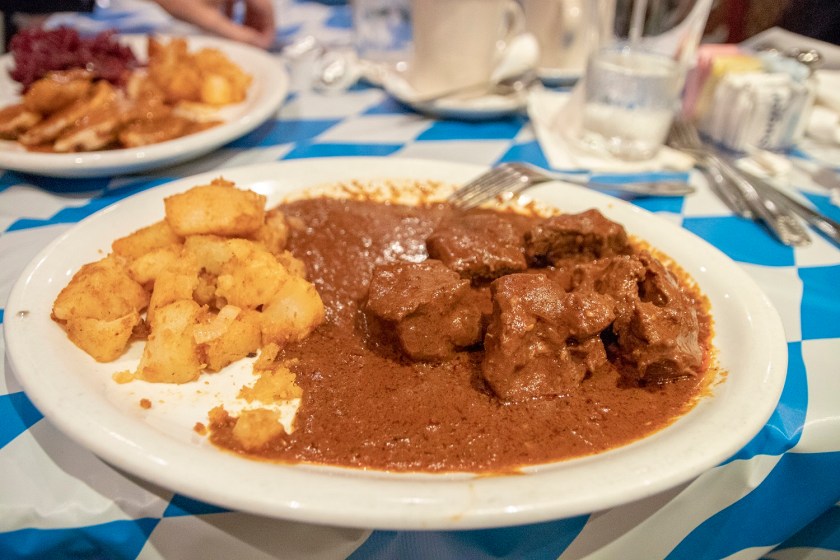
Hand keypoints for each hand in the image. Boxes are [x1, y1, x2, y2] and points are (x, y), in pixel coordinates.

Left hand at [154, 0, 275, 48]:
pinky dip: (236, 5)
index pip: (267, 8)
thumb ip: (237, 35)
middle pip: (261, 2)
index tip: (264, 46)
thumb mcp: (208, 21)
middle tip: (254, 44)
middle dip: (259, 24)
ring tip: (241, 35)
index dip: (268, 30)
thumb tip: (259, 46)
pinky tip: (226, 19)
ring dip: (248, 16)